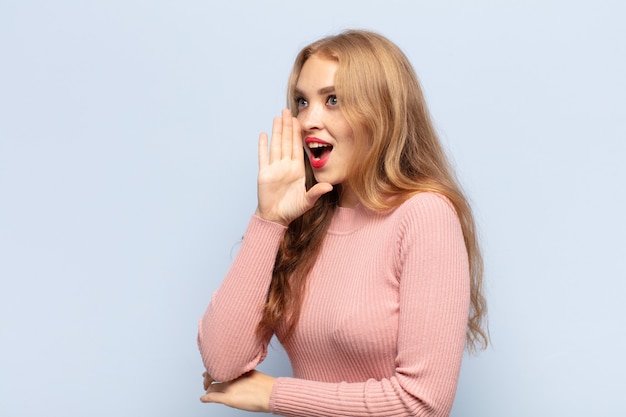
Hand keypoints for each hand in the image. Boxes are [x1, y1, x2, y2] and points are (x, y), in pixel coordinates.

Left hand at [200, 370, 275, 412]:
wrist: (270, 393)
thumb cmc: (267, 385)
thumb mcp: (254, 373)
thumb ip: (244, 372)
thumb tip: (242, 373)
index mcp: (237, 369)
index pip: (220, 367)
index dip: (215, 368)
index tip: (212, 368)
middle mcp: (231, 377)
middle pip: (214, 376)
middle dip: (209, 378)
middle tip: (206, 380)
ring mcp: (228, 388)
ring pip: (212, 387)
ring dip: (208, 388)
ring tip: (206, 389)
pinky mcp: (228, 398)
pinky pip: (212, 397)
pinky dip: (206, 398)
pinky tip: (203, 399)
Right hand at [255, 109, 332, 225]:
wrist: (276, 218)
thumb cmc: (292, 210)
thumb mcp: (307, 201)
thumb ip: (317, 192)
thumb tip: (329, 186)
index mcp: (297, 169)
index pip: (297, 147)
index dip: (297, 133)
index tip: (298, 120)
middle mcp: (286, 166)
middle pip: (286, 142)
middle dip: (287, 126)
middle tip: (287, 110)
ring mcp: (274, 168)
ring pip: (276, 145)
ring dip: (276, 131)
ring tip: (277, 117)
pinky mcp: (264, 174)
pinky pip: (263, 157)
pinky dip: (263, 146)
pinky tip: (263, 135)